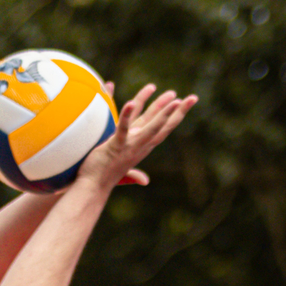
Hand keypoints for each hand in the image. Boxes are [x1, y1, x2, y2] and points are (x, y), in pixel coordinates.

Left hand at [82, 82, 197, 193]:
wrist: (92, 188)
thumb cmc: (103, 177)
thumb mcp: (121, 170)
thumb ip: (133, 172)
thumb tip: (145, 181)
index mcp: (142, 146)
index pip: (163, 128)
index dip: (176, 117)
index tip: (186, 103)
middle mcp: (140, 146)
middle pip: (163, 126)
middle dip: (178, 112)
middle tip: (193, 98)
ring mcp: (129, 146)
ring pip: (150, 126)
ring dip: (162, 112)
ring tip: (173, 97)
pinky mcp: (115, 146)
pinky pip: (122, 128)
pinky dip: (126, 115)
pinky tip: (131, 102)